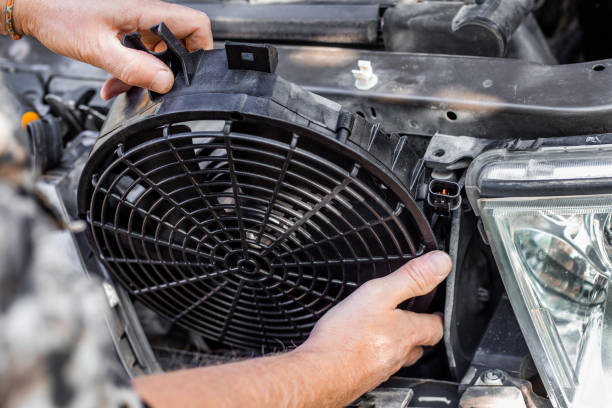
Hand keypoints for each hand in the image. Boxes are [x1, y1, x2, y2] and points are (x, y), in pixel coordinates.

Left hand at [13, 0, 212, 98]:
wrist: (35, 8)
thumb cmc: (60, 17)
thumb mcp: (97, 48)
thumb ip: (133, 66)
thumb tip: (165, 81)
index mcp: (146, 11)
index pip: (197, 24)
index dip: (202, 50)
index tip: (190, 73)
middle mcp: (146, 14)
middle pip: (183, 41)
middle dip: (172, 68)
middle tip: (156, 84)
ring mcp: (138, 22)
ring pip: (161, 51)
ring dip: (149, 73)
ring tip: (127, 85)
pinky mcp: (127, 30)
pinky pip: (142, 52)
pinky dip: (134, 70)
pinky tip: (116, 82)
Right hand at [297, 251, 451, 392]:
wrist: (319, 374)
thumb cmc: (346, 337)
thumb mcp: (379, 294)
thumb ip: (410, 278)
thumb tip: (441, 263)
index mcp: (408, 332)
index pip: (437, 327)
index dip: (437, 316)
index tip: (434, 309)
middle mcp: (398, 355)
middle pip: (418, 346)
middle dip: (417, 333)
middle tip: (411, 320)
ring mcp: (380, 370)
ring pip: (397, 357)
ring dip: (396, 346)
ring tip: (385, 333)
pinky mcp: (361, 379)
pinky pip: (374, 367)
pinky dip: (372, 356)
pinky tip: (358, 349)